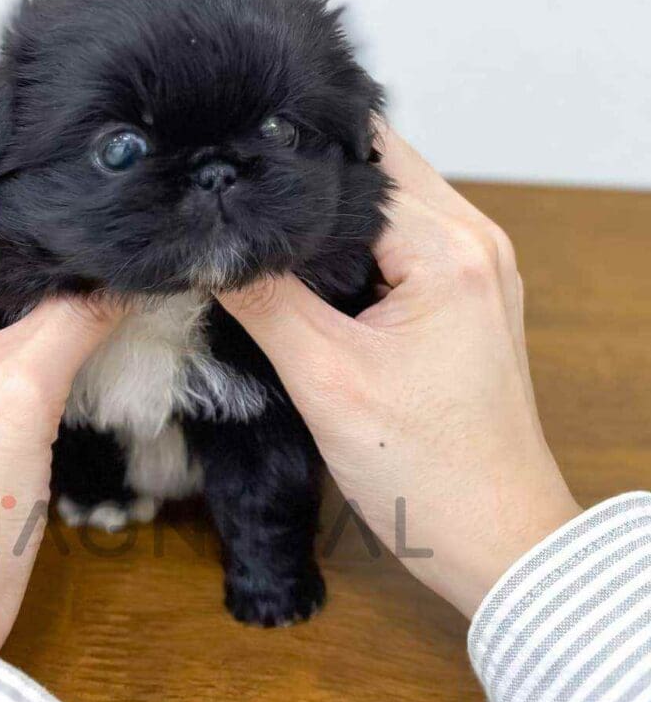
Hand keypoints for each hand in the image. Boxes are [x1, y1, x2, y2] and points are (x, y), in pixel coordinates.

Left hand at [0, 220, 117, 653]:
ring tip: (131, 278)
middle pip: (1, 264)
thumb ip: (80, 314)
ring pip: (14, 301)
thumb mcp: (24, 387)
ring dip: (66, 300)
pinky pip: (17, 338)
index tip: (122, 224)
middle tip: (134, 250)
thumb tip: (134, 266)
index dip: (54, 228)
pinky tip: (108, 321)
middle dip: (65, 265)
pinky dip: (58, 333)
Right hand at [219, 127, 579, 617]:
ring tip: (263, 224)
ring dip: (330, 206)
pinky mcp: (465, 287)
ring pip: (387, 195)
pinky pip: (401, 232)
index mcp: (448, 247)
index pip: (353, 163)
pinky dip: (355, 235)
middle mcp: (474, 237)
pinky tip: (307, 258)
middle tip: (237, 192)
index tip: (225, 169)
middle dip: (306, 172)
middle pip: (376, 163)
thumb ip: (262, 299)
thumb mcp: (325, 379)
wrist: (495, 538)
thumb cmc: (424, 469)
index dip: (285, 165)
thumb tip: (206, 242)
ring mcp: (475, 261)